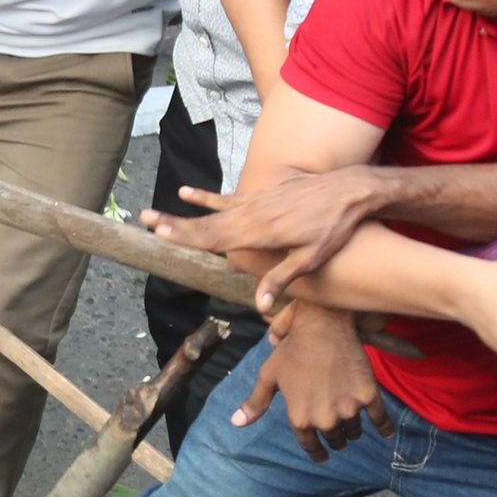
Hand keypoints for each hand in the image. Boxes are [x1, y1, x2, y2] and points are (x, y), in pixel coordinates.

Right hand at [141, 167, 407, 311]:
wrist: (351, 190)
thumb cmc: (335, 227)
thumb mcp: (312, 257)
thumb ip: (281, 279)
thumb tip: (257, 306)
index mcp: (261, 231)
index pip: (216, 237)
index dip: (186, 237)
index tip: (160, 234)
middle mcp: (253, 213)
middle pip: (206, 223)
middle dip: (174, 224)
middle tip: (144, 221)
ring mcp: (257, 202)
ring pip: (213, 211)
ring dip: (183, 213)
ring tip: (156, 211)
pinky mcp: (264, 195)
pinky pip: (229, 197)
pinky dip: (207, 196)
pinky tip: (188, 192)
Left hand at [234, 303, 387, 461]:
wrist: (324, 328)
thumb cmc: (292, 351)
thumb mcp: (269, 376)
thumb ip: (256, 403)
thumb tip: (236, 423)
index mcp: (300, 418)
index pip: (310, 445)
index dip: (316, 452)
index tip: (322, 456)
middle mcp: (325, 419)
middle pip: (334, 439)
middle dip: (334, 438)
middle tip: (336, 432)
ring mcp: (349, 409)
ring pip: (354, 431)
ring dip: (352, 430)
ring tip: (350, 422)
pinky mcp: (369, 397)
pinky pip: (380, 420)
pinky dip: (383, 428)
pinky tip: (385, 434)